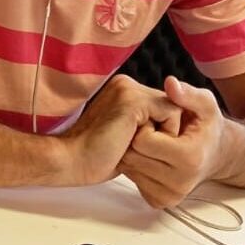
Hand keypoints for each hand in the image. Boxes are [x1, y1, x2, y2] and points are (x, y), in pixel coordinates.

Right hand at [59, 75, 181, 186]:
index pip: (158, 106)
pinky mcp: (134, 101)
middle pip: (168, 105)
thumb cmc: (95, 156)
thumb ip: (140, 126)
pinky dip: (166, 134)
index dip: (160, 128)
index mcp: (121, 90)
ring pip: (173, 108)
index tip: (144, 147)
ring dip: (164, 134)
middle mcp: (125, 84)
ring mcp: (129, 89)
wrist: (71, 160)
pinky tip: (141, 145)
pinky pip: (172, 113)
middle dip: (164, 130)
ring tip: (137, 146)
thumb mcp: (124, 136)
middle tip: (139, 147)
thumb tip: (163, 131)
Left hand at [118, 76, 225, 207]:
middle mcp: (179, 182)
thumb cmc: (208, 126)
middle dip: (136, 138)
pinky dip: (137, 166)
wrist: (217, 155)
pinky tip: (151, 156)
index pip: (143, 140)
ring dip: (134, 153)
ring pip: (129, 169)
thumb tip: (170, 83)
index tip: (154, 117)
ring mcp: (169, 196)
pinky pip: (133, 180)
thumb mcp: (205, 103)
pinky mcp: (160, 201)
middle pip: (133, 156)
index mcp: (189, 157)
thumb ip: (188, 93)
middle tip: (150, 128)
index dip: (145, 124)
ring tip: (151, 142)